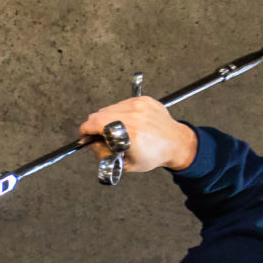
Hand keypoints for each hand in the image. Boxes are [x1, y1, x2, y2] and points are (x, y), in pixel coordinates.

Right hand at [79, 95, 197, 172]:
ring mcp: (139, 106)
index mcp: (129, 133)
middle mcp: (134, 117)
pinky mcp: (143, 99)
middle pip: (98, 114)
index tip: (86, 136)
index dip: (86, 131)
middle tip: (102, 135)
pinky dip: (120, 112)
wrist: (176, 142)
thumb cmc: (154, 154)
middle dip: (96, 125)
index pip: (94, 123)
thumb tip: (90, 142)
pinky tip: (129, 121)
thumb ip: (102, 153)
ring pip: (108, 108)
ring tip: (119, 129)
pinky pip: (121, 103)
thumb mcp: (124, 163)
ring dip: (108, 118)